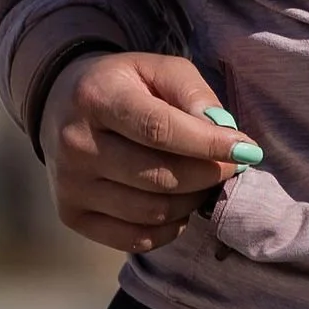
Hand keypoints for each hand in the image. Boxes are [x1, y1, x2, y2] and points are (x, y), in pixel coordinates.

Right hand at [42, 49, 259, 253]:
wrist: (62, 106)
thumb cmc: (125, 85)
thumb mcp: (158, 69)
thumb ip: (193, 94)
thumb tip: (223, 132)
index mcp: (97, 97)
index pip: (158, 129)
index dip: (207, 144)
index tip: (246, 150)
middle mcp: (76, 144)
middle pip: (159, 177)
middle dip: (208, 175)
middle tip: (231, 166)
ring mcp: (70, 185)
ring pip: (151, 212)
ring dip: (192, 201)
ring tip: (204, 181)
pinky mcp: (72, 215)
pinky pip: (134, 239)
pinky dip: (169, 228)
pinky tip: (179, 204)